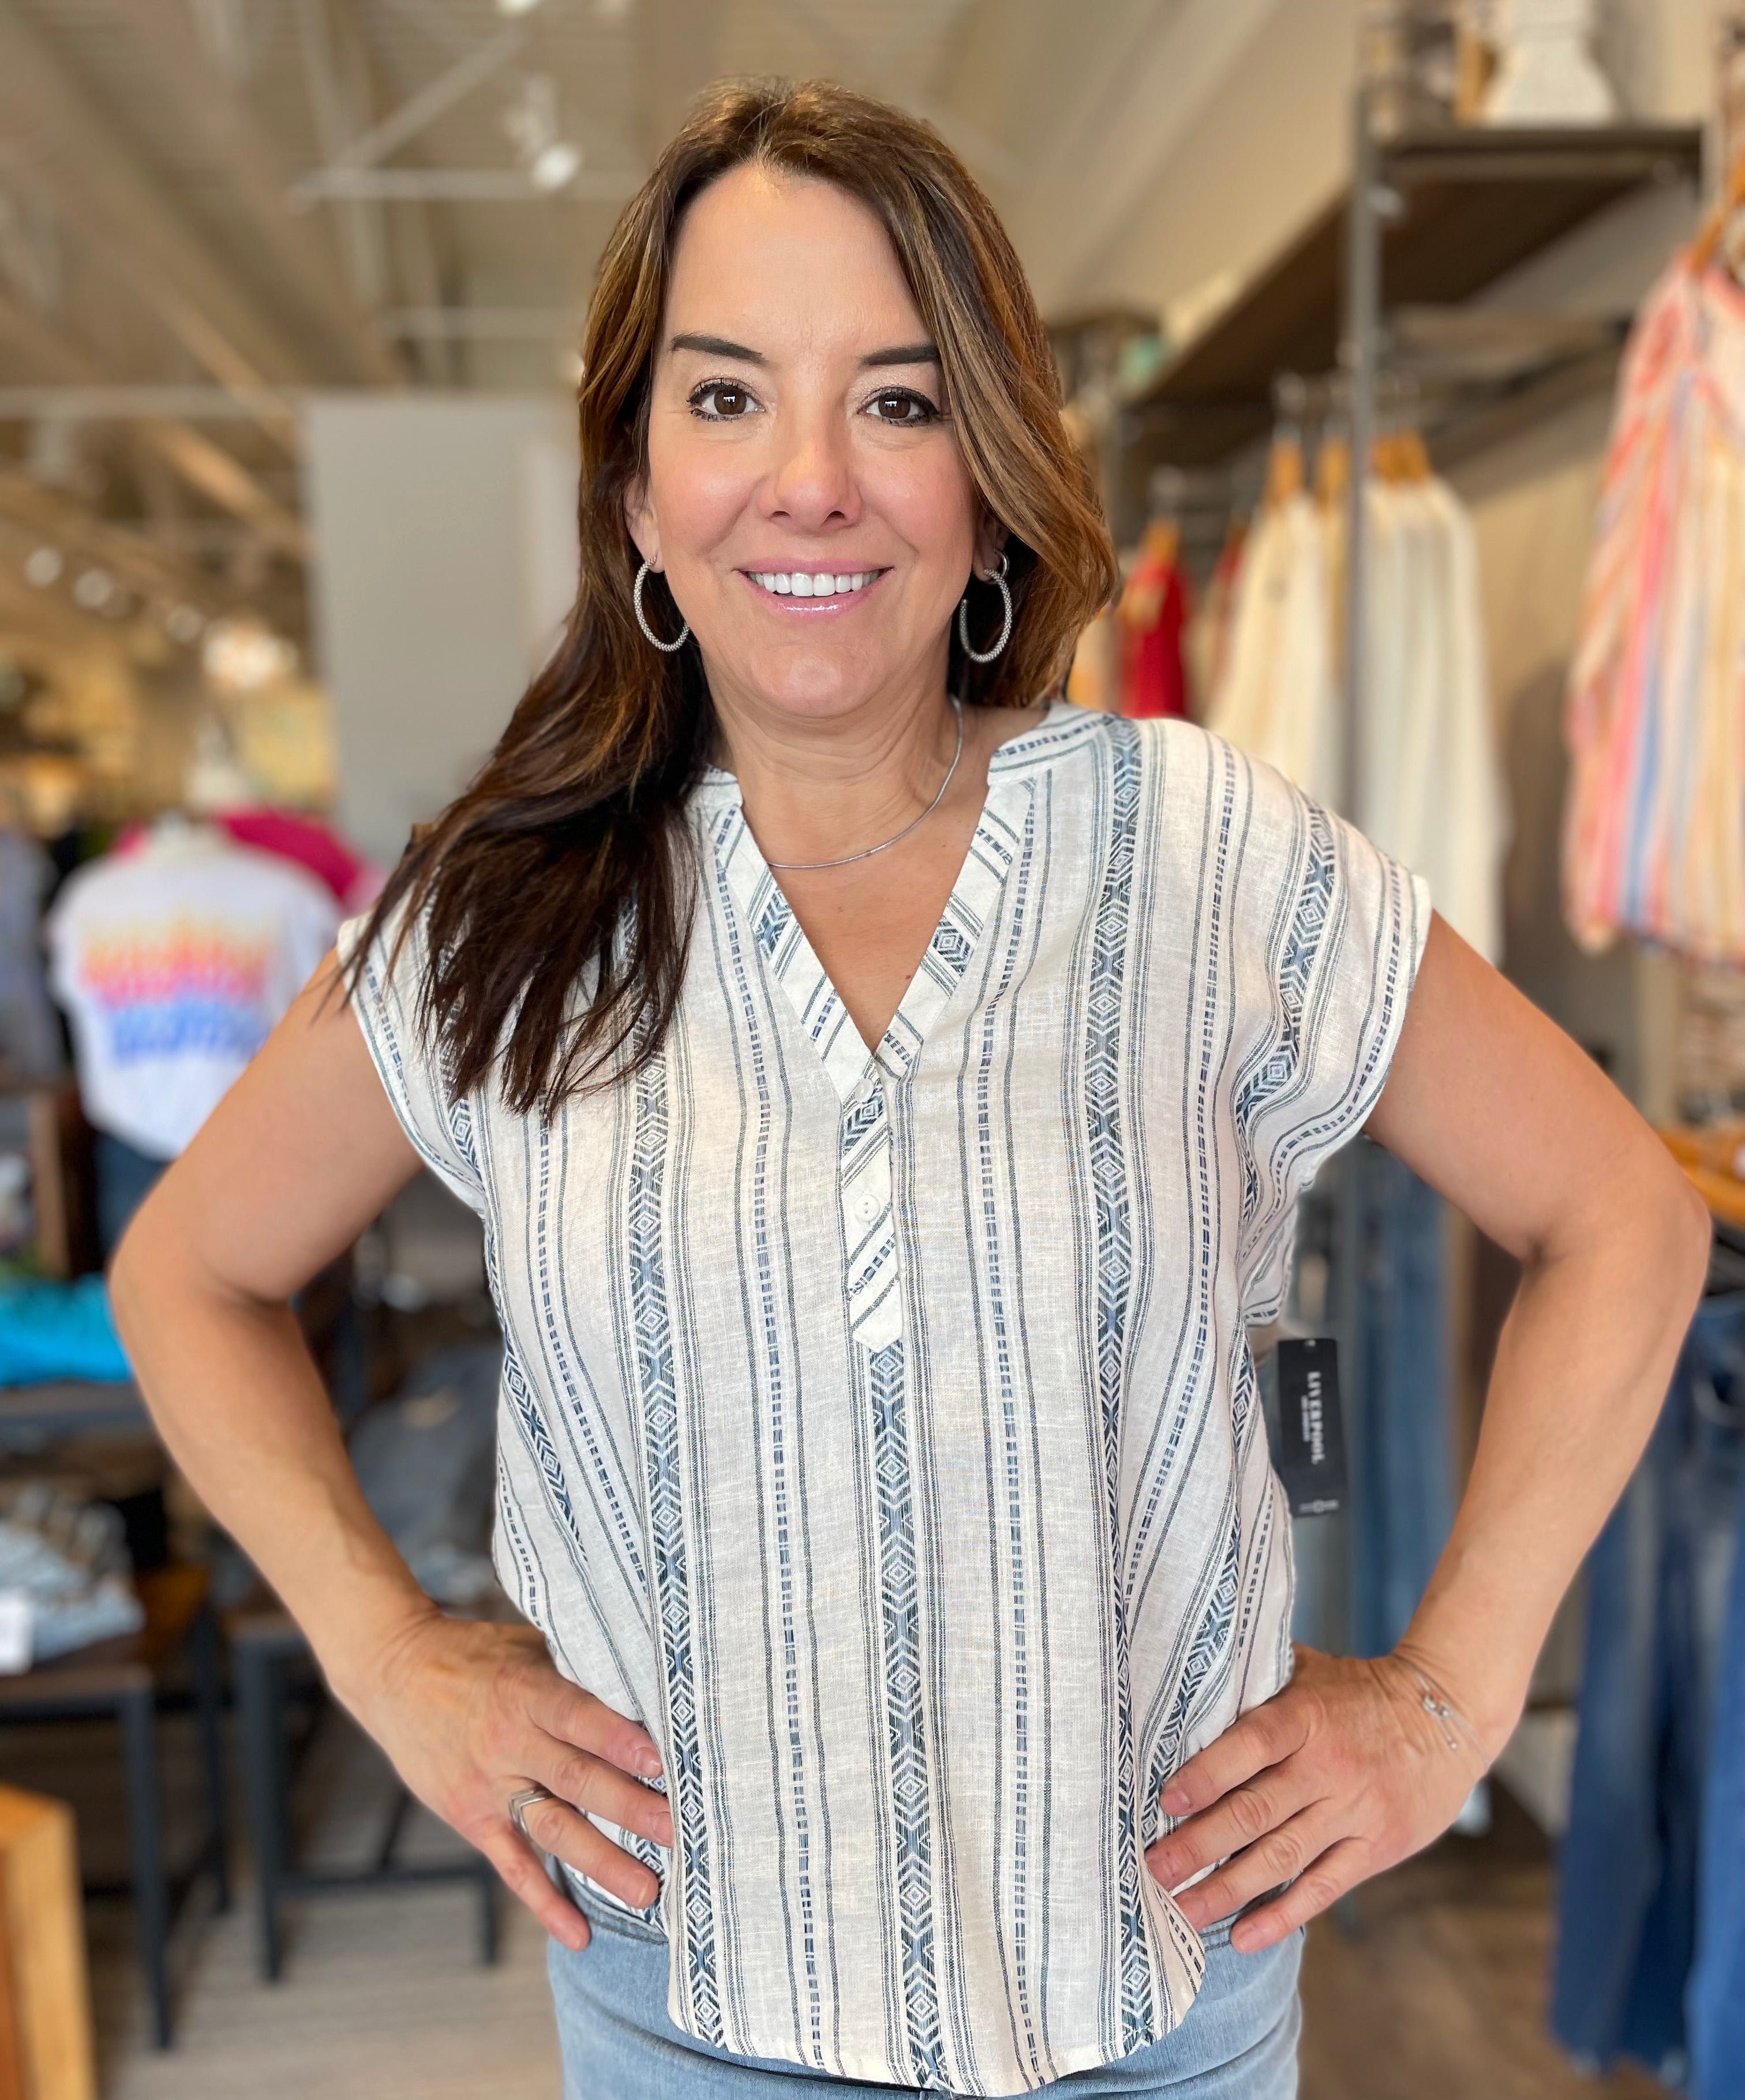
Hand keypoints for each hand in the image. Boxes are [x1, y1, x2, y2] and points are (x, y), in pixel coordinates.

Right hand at [338, 1611, 671, 1950]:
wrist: (394, 1673)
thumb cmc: (475, 1654)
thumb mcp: (525, 1646)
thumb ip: (575, 1672)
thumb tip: (646, 1686)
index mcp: (525, 1692)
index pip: (578, 1718)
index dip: (619, 1740)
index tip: (662, 1762)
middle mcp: (509, 1742)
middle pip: (576, 1779)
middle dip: (630, 1808)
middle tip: (680, 1833)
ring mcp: (488, 1787)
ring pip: (552, 1829)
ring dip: (602, 1862)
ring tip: (647, 1892)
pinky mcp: (471, 1819)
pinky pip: (512, 1866)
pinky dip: (545, 1902)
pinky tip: (578, 1934)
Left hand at [1143, 1644, 1491, 1952]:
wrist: (1445, 1716)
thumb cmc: (1357, 1690)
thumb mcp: (1307, 1668)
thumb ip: (1256, 1674)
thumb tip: (1190, 1667)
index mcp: (1305, 1717)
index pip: (1251, 1744)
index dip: (1207, 1774)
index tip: (1164, 1802)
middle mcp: (1328, 1767)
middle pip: (1256, 1811)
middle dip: (1199, 1846)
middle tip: (1153, 1872)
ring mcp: (1354, 1811)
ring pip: (1282, 1857)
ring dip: (1227, 1889)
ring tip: (1182, 1911)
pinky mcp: (1375, 1847)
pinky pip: (1324, 1886)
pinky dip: (1283, 1915)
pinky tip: (1244, 1936)